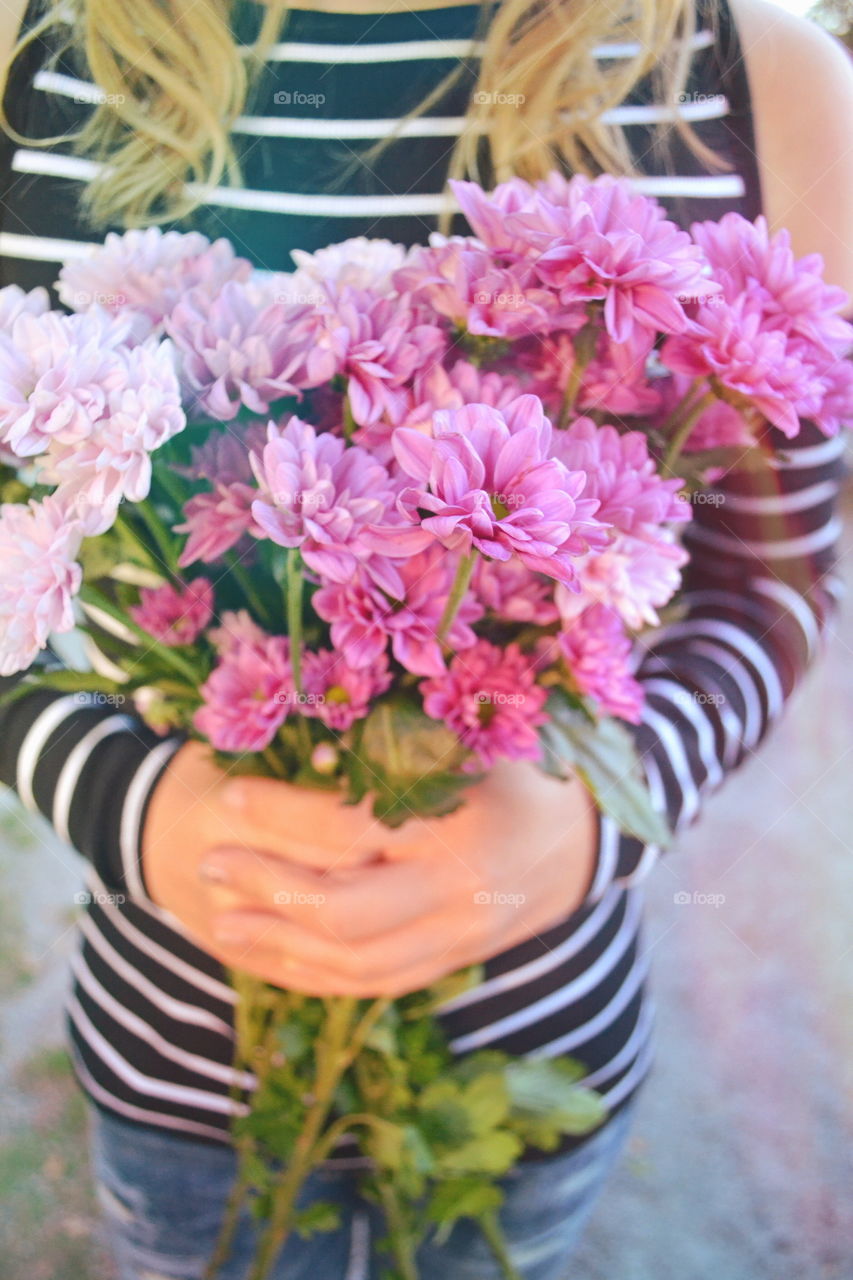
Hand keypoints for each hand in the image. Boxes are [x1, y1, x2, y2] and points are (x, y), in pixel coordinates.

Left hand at [163, 752, 597, 996]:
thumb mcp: (472, 741)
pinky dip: (314, 979)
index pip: (352, 829)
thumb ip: (402, 745)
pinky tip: (270, 960)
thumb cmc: (517, 772)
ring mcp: (456, 938)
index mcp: (459, 826)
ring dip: (277, 947)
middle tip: (210, 864)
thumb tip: (303, 734)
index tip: (228, 797)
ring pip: (353, 964)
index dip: (281, 815)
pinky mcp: (452, 962)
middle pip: (344, 913)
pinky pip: (374, 985)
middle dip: (266, 892)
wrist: (583, 840)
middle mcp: (456, 892)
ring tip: (221, 923)